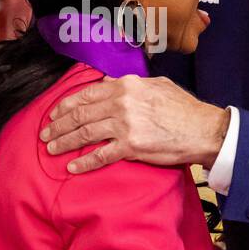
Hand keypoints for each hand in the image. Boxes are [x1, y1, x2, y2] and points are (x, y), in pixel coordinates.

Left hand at [39, 75, 229, 173]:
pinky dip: (83, 162)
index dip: (65, 105)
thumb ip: (131, 83)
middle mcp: (122, 102)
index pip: (86, 94)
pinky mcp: (132, 147)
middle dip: (58, 125)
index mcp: (126, 85)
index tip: (53, 114)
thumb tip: (109, 83)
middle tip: (45, 134)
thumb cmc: (183, 109)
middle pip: (80, 114)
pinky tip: (72, 166)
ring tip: (51, 148)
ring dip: (64, 142)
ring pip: (85, 133)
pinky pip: (101, 155)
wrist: (203, 129)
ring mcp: (125, 125)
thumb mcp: (156, 85)